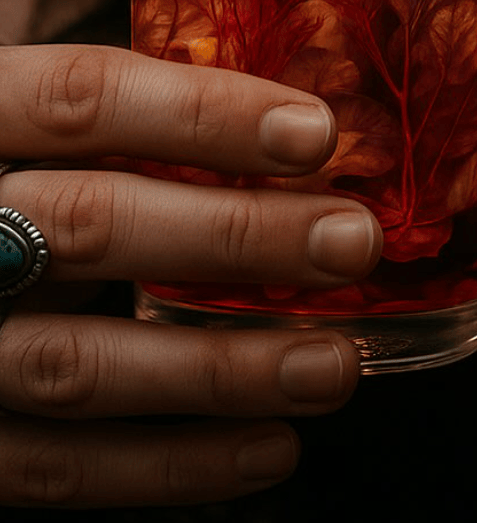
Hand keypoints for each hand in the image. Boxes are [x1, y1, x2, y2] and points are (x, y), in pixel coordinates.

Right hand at [0, 43, 380, 508]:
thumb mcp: (41, 130)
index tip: (315, 133)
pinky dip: (172, 465)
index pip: (82, 97)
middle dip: (236, 235)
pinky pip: (58, 468)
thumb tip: (297, 125)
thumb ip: (127, 121)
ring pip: (78, 362)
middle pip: (91, 223)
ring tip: (333, 364)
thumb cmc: (16, 183)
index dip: (201, 113)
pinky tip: (271, 446)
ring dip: (223, 368)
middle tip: (353, 240)